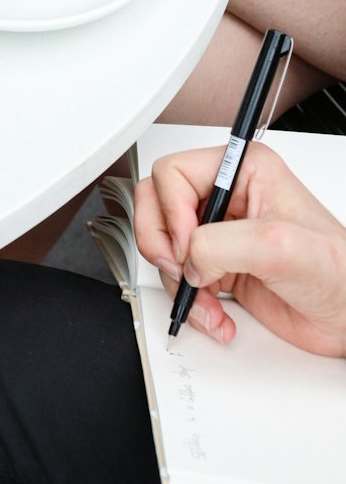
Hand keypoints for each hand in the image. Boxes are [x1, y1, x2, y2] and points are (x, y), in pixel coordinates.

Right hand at [135, 142, 345, 357]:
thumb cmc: (337, 273)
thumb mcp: (277, 246)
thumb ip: (220, 243)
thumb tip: (187, 257)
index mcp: (241, 170)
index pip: (172, 173)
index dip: (171, 211)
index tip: (189, 244)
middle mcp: (226, 196)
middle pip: (156, 205)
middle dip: (163, 244)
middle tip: (182, 268)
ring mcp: (218, 232)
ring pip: (162, 245)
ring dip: (178, 282)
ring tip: (208, 302)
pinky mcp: (215, 265)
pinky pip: (176, 277)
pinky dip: (189, 302)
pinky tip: (216, 313)